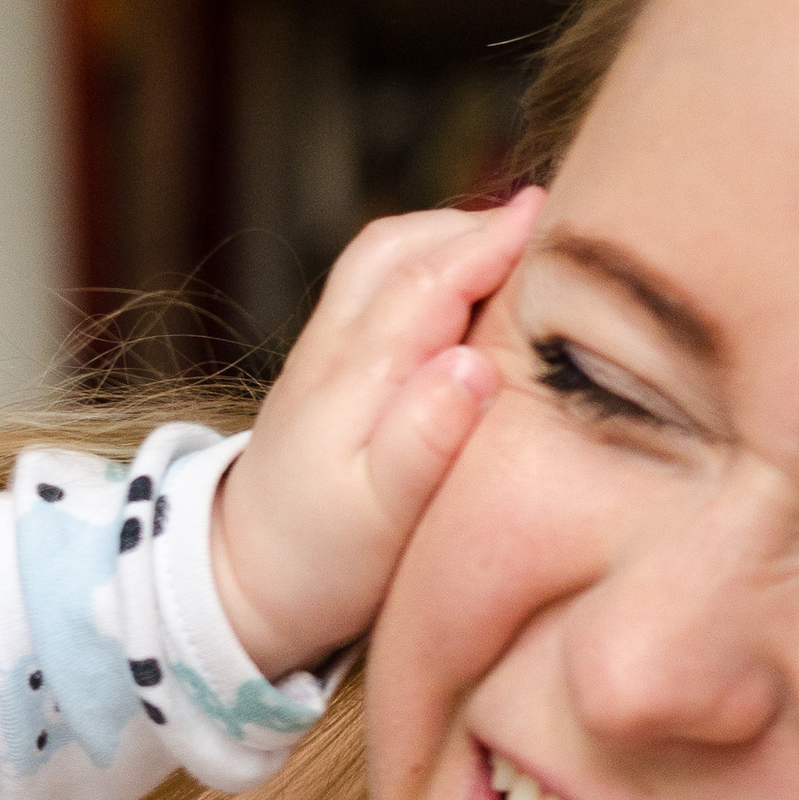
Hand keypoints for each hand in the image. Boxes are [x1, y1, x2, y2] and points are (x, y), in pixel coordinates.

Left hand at [216, 186, 541, 676]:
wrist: (240, 583)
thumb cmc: (320, 562)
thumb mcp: (380, 520)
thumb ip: (425, 441)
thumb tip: (471, 365)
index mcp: (354, 378)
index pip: (428, 281)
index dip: (493, 243)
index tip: (558, 215)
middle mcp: (333, 348)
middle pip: (402, 248)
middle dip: (477, 227)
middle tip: (558, 229)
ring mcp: (324, 350)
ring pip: (385, 256)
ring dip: (450, 238)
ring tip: (522, 251)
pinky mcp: (327, 364)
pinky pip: (378, 283)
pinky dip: (430, 265)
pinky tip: (476, 290)